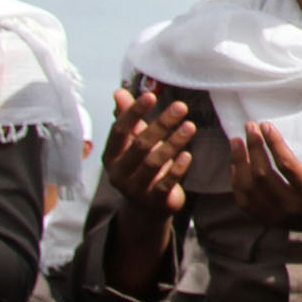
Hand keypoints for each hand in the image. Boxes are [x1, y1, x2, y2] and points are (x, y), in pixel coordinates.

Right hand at [103, 86, 200, 222]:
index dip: (134, 113)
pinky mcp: (154, 200)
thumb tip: (119, 92)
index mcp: (111, 156)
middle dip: (161, 124)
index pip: (120, 131)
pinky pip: (166, 184)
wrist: (146, 208)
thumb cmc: (140, 167)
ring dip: (173, 143)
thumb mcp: (132, 144)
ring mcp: (135, 189)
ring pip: (154, 163)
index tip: (151, 96)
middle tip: (181, 107)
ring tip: (190, 126)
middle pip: (140, 145)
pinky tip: (188, 155)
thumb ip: (127, 118)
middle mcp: (119, 173)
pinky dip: (177, 169)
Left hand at [230, 124, 301, 248]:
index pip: (286, 165)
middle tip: (249, 126)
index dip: (273, 143)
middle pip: (262, 175)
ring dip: (239, 163)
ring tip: (236, 142)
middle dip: (253, 147)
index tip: (266, 125)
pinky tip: (237, 164)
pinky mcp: (270, 220)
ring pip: (248, 189)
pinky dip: (237, 182)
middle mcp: (292, 207)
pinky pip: (246, 202)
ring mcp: (279, 216)